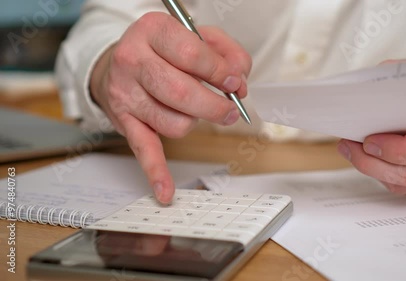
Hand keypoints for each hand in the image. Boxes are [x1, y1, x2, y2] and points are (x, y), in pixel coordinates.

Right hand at [89, 12, 251, 202]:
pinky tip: (165, 191)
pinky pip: (143, 150)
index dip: (220, 72)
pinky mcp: (125, 122)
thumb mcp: (195, 34)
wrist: (118, 64)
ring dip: (195, 122)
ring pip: (174, 123)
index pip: (191, 53)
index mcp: (152, 31)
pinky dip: (156, 172)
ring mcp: (126, 94)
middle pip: (181, 93)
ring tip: (196, 112)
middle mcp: (133, 61)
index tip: (235, 83)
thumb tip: (239, 80)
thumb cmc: (163, 50)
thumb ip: (225, 51)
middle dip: (215, 106)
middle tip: (230, 110)